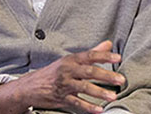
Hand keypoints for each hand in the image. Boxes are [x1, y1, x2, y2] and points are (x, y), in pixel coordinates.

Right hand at [0, 41, 125, 113]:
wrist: (30, 87)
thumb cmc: (54, 72)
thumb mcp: (70, 60)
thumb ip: (91, 53)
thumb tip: (108, 44)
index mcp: (71, 59)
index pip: (89, 55)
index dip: (104, 56)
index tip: (118, 58)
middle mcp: (67, 70)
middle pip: (89, 72)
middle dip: (106, 76)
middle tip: (120, 80)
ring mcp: (64, 85)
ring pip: (84, 88)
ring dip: (99, 92)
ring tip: (113, 97)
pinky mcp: (61, 98)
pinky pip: (76, 103)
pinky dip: (88, 107)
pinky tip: (99, 109)